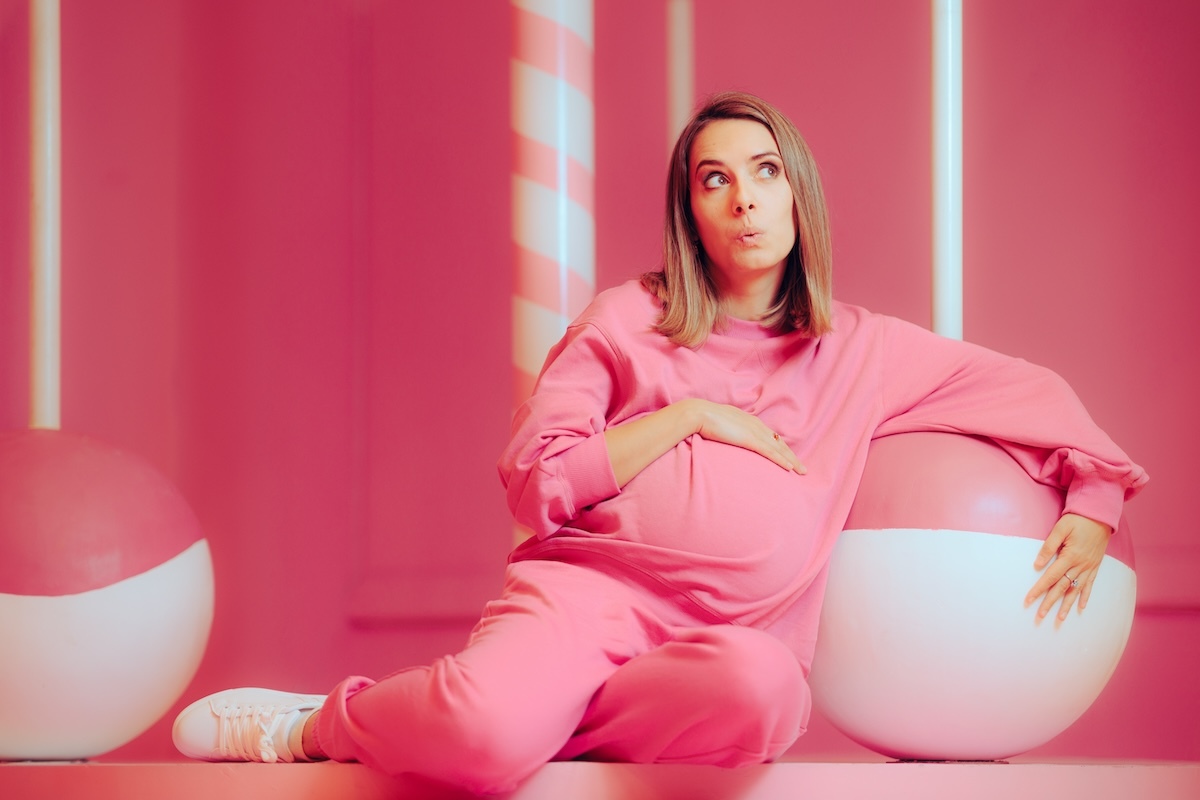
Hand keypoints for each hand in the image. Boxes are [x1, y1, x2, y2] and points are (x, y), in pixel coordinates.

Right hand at [691, 399, 805, 474]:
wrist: (699, 413)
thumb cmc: (705, 418)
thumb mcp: (721, 422)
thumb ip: (729, 428)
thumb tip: (727, 434)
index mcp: (749, 420)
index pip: (770, 435)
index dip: (780, 446)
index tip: (788, 455)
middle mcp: (756, 425)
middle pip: (778, 442)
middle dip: (791, 455)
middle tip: (802, 467)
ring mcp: (754, 432)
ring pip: (778, 448)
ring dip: (791, 461)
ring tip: (801, 471)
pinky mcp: (749, 439)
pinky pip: (769, 452)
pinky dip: (781, 460)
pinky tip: (790, 468)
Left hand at [1024, 513, 1111, 624]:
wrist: (1100, 516)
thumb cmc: (1078, 520)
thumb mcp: (1060, 529)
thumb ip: (1048, 547)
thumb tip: (1037, 565)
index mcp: (1070, 557)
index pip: (1050, 577)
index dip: (1038, 590)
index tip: (1028, 600)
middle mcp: (1080, 566)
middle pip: (1061, 588)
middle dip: (1050, 603)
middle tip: (1040, 616)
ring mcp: (1089, 567)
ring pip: (1076, 590)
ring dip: (1067, 605)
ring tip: (1060, 619)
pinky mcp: (1095, 567)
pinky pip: (1090, 585)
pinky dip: (1085, 597)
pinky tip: (1080, 608)